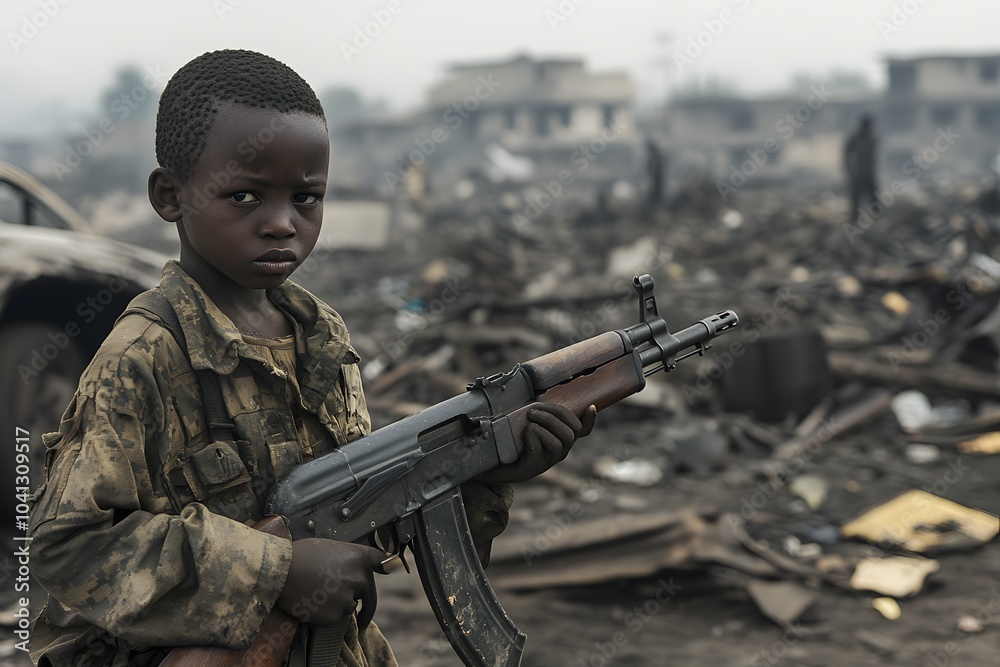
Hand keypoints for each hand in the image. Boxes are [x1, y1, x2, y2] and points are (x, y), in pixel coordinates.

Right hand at [276, 538, 385, 625]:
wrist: (281, 571)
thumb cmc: (300, 555)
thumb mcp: (330, 547)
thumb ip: (346, 558)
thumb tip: (350, 568)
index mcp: (358, 557)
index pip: (381, 560)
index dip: (388, 564)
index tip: (391, 568)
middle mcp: (358, 578)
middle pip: (369, 594)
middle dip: (368, 606)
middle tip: (365, 617)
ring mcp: (347, 597)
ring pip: (349, 606)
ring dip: (340, 604)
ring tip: (318, 593)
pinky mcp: (335, 613)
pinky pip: (335, 616)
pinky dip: (326, 613)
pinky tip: (313, 601)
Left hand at [477, 403, 596, 483]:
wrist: (490, 463)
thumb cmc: (510, 441)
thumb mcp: (524, 423)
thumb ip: (536, 413)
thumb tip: (536, 399)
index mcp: (559, 439)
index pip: (582, 431)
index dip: (590, 420)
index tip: (592, 406)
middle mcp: (559, 451)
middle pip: (571, 432)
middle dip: (554, 416)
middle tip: (533, 410)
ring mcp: (548, 461)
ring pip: (561, 441)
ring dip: (545, 424)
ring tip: (529, 420)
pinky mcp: (534, 468)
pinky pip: (542, 449)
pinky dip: (534, 436)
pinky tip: (526, 432)